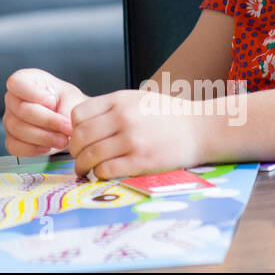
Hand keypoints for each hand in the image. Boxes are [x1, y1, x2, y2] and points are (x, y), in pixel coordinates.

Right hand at [3, 68, 86, 155]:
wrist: (69, 122)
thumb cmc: (67, 104)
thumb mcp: (73, 98)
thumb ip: (68, 106)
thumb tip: (63, 120)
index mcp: (26, 80)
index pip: (16, 83)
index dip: (33, 94)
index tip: (52, 102)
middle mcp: (13, 99)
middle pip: (21, 109)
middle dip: (47, 120)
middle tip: (66, 126)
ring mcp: (10, 119)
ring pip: (18, 129)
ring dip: (44, 137)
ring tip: (63, 139)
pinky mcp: (12, 138)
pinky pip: (14, 146)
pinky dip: (33, 149)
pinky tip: (48, 146)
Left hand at [70, 89, 204, 178]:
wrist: (201, 129)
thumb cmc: (168, 115)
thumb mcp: (137, 99)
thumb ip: (111, 108)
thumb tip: (82, 123)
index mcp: (119, 100)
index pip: (78, 114)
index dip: (72, 128)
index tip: (77, 137)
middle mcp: (122, 118)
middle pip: (80, 136)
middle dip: (74, 150)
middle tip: (77, 157)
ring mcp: (132, 140)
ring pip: (90, 155)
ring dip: (82, 166)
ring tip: (83, 170)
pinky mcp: (141, 161)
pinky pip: (107, 170)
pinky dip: (98, 174)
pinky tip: (101, 174)